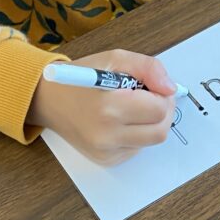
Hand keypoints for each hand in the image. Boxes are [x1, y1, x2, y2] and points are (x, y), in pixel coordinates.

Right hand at [28, 49, 176, 165]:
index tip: (153, 85)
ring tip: (132, 105)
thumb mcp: (116, 58)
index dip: (162, 95)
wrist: (49, 99)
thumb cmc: (84, 75)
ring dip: (151, 122)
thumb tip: (171, 88)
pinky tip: (121, 119)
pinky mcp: (106, 161)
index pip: (158, 110)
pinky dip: (137, 133)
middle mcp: (106, 136)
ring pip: (151, 141)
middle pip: (160, 131)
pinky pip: (136, 148)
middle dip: (162, 111)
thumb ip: (148, 68)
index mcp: (108, 107)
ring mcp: (105, 152)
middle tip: (150, 95)